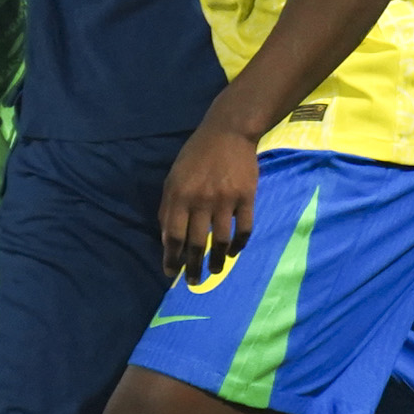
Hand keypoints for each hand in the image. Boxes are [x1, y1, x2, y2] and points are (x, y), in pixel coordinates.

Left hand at [159, 118, 259, 278]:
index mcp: (179, 195)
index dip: (172, 257)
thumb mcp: (174, 177)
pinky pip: (244, 229)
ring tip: (215, 271)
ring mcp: (226, 200)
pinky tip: (234, 253)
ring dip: (217, 261)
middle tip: (193, 282)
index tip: (171, 273)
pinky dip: (239, 245)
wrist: (228, 132)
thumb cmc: (196, 156)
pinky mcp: (247, 197)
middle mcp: (201, 200)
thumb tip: (166, 238)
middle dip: (193, 267)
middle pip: (196, 243)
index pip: (173, 235)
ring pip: (222, 240)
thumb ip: (168, 207)